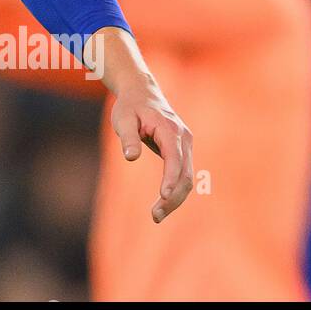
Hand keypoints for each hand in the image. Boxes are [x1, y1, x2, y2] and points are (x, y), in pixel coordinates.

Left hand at [110, 80, 193, 223]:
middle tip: (155, 216)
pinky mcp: (182, 151)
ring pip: (187, 178)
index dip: (170, 178)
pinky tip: (163, 204)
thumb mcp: (123, 118)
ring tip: (156, 216)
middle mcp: (183, 138)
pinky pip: (183, 174)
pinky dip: (175, 191)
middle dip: (172, 197)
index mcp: (170, 129)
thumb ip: (128, 138)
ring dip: (175, 198)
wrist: (143, 93)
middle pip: (184, 174)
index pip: (174, 157)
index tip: (163, 195)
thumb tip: (131, 157)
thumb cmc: (130, 106)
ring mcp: (186, 145)